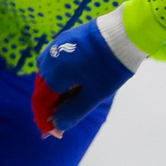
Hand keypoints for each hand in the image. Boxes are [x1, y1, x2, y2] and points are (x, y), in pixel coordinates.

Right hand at [31, 15, 140, 137]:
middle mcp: (49, 58)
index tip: (52, 133)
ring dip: (55, 91)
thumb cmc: (110, 66)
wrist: (124, 32)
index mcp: (53, 73)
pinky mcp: (65, 39)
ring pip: (49, 74)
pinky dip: (61, 76)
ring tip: (71, 102)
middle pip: (43, 89)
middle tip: (62, 121)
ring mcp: (56, 46)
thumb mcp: (94, 94)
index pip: (41, 102)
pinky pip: (56, 62)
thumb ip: (73, 112)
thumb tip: (57, 126)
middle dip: (50, 106)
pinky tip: (74, 83)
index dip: (44, 120)